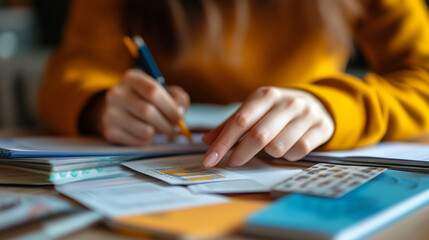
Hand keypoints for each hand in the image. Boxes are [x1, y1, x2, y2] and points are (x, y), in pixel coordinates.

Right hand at [101, 69, 189, 145]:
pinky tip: (145, 134)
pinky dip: (148, 141)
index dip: (169, 106)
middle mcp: (116, 93)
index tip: (179, 116)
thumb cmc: (148, 101)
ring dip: (158, 133)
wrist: (120, 112)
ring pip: (145, 130)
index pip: (152, 90)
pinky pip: (138, 142)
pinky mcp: (110, 132)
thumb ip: (178, 98)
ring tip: (158, 129)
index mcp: (131, 78)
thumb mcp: (164, 93)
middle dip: (166, 124)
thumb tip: (179, 112)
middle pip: (148, 112)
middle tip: (174, 129)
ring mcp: (110, 113)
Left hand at [202, 87, 333, 166]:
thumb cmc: (277, 110)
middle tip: (232, 163)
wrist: (317, 103)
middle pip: (258, 136)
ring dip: (269, 154)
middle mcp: (286, 103)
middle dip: (241, 154)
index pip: (240, 121)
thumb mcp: (254, 110)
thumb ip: (230, 124)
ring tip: (270, 147)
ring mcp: (306, 115)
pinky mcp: (321, 128)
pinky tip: (288, 148)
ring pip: (278, 147)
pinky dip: (288, 155)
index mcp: (265, 96)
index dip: (223, 143)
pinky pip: (299, 151)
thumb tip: (207, 141)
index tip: (210, 160)